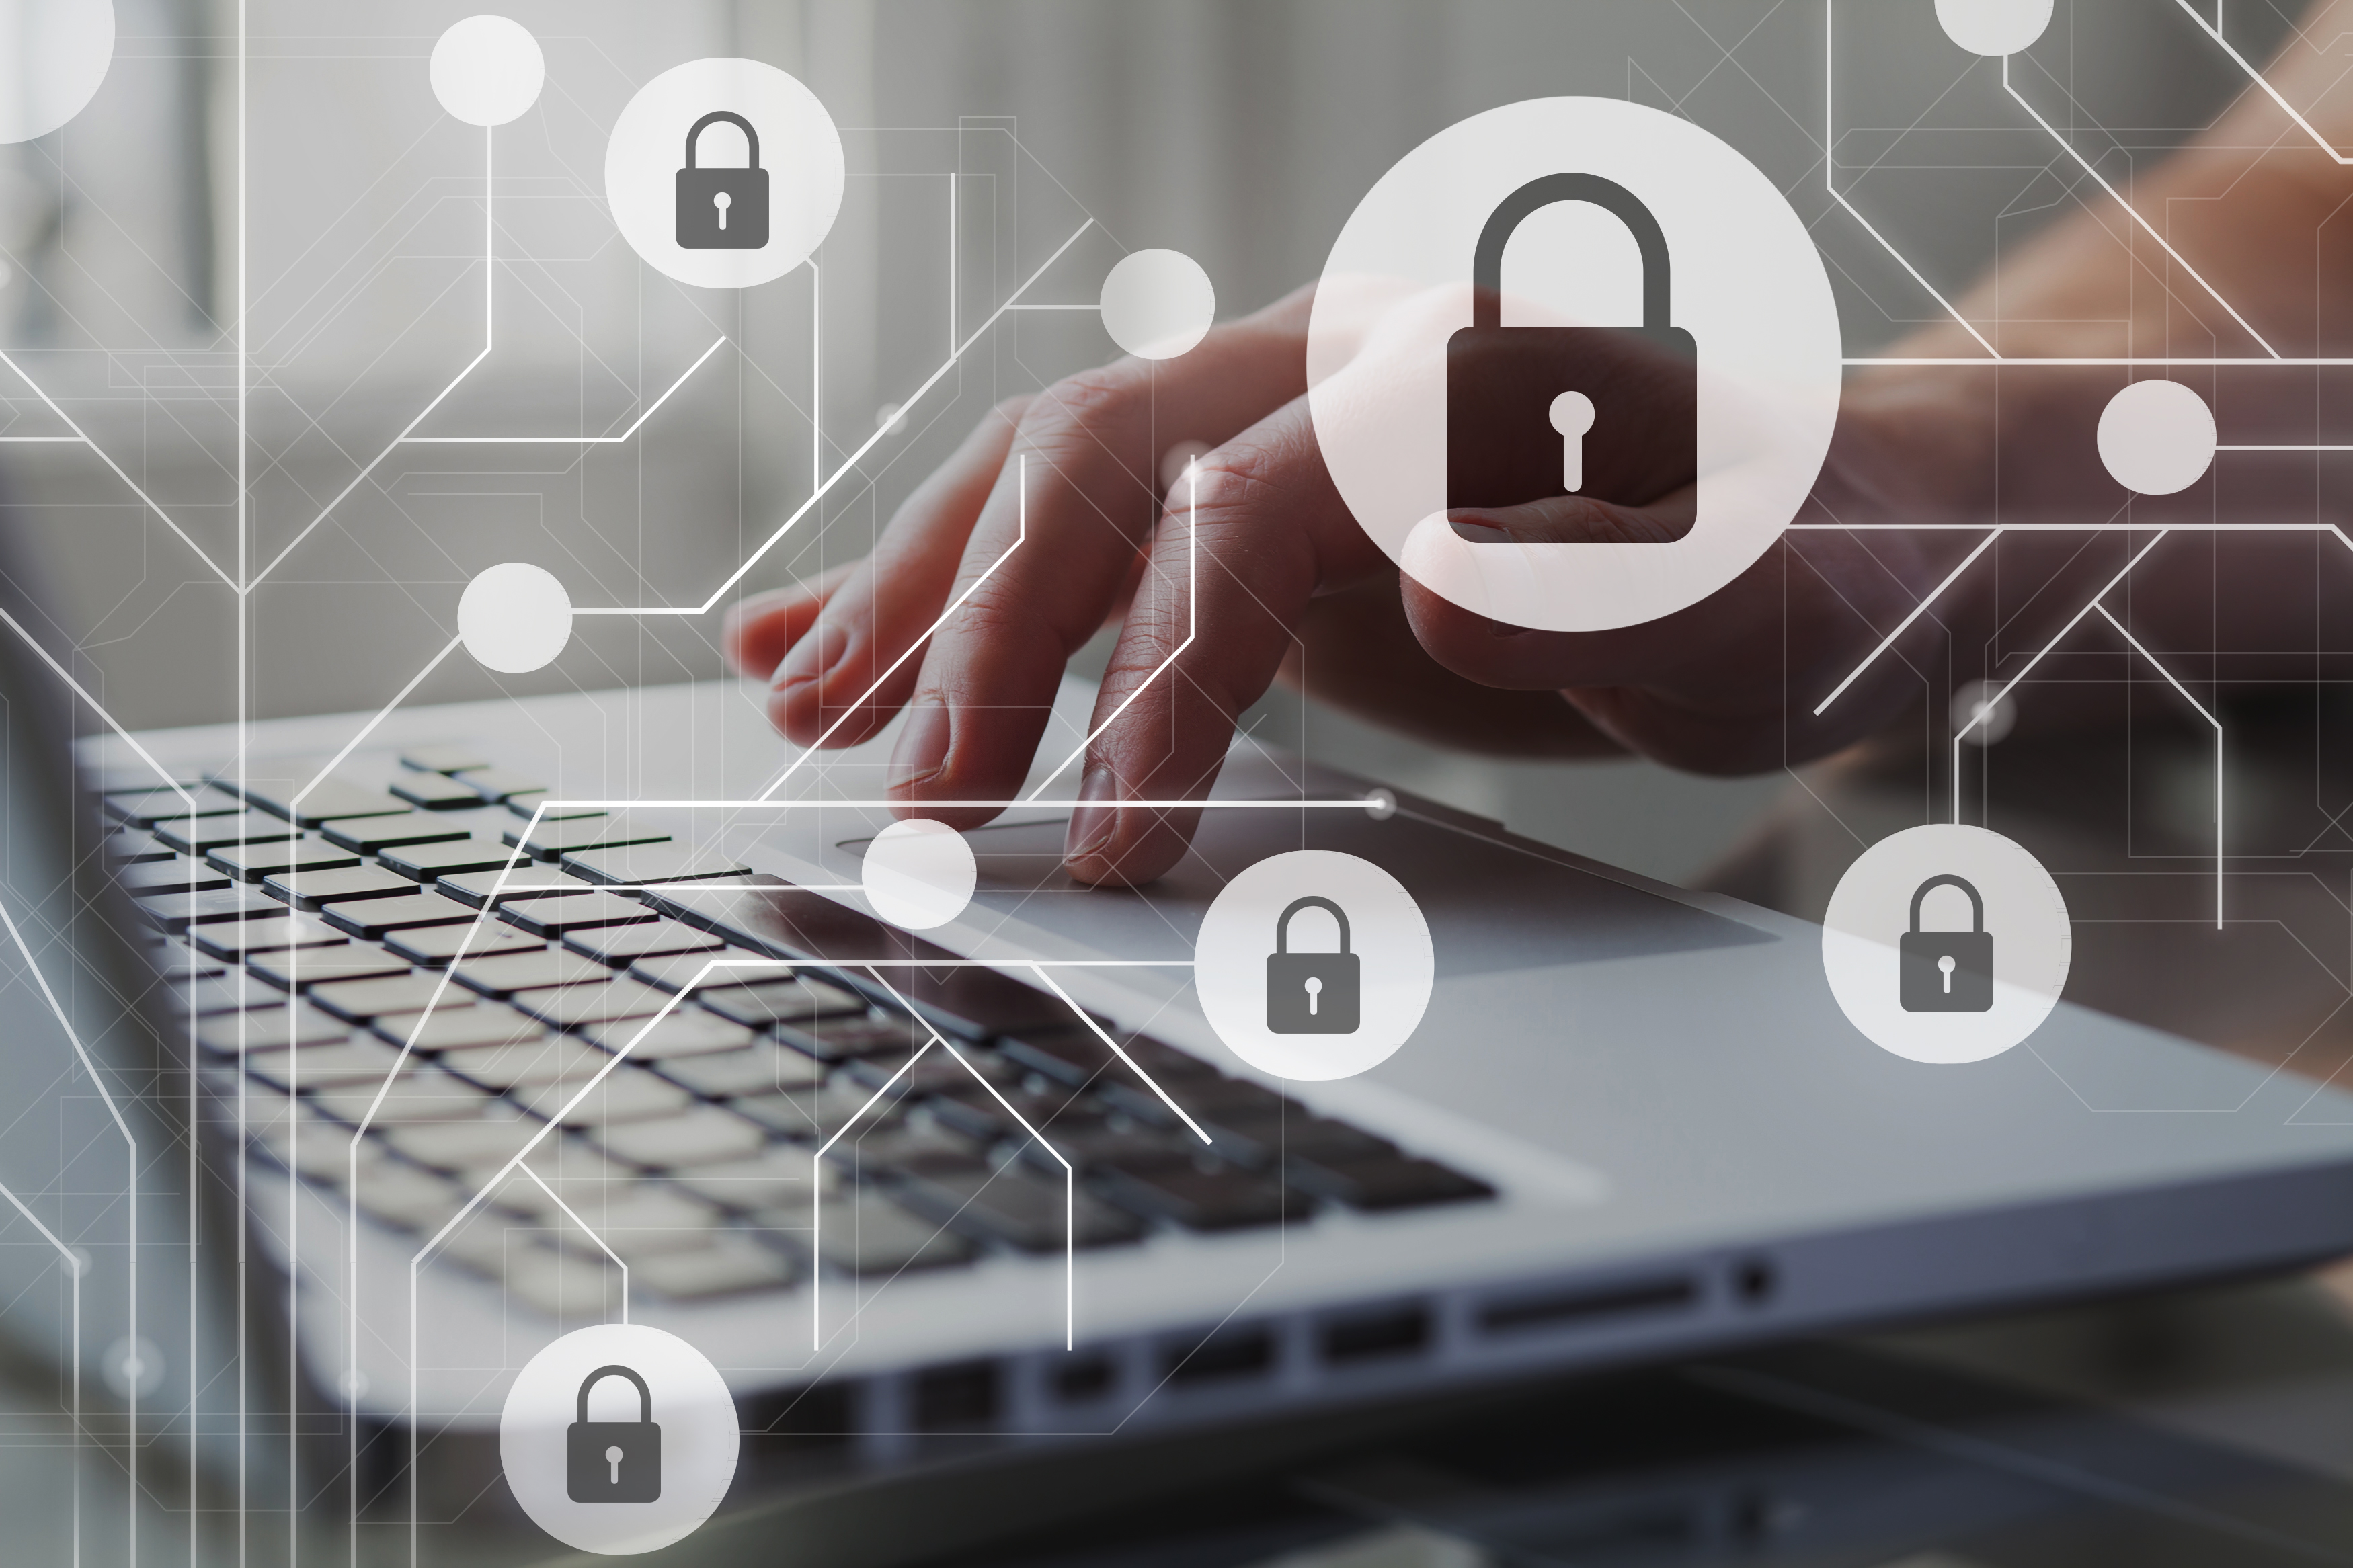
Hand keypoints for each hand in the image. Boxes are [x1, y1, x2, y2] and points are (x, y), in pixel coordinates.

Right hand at [724, 281, 1992, 885]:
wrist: (1850, 531)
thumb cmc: (1824, 576)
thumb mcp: (1777, 609)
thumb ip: (1628, 596)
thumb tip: (1435, 587)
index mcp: (1456, 372)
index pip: (1244, 506)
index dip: (1157, 674)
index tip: (1104, 833)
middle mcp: (1341, 358)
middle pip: (1102, 464)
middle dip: (984, 639)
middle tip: (912, 808)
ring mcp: (1282, 410)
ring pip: (1050, 472)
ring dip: (921, 595)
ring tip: (809, 711)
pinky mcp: (1253, 487)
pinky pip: (1070, 515)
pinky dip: (947, 575)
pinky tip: (830, 638)